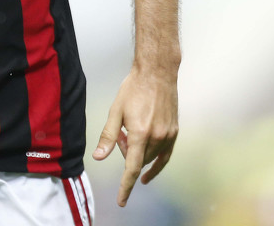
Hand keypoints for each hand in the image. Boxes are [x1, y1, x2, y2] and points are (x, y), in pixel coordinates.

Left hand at [92, 67, 177, 206]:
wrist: (157, 73)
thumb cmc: (133, 89)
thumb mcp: (115, 111)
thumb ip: (108, 136)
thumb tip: (98, 157)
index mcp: (140, 133)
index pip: (131, 167)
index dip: (125, 187)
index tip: (121, 201)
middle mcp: (156, 137)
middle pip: (139, 160)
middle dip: (126, 153)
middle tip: (121, 134)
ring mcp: (168, 135)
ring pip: (150, 157)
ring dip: (139, 152)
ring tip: (131, 131)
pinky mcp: (174, 132)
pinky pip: (165, 156)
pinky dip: (156, 165)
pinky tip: (148, 173)